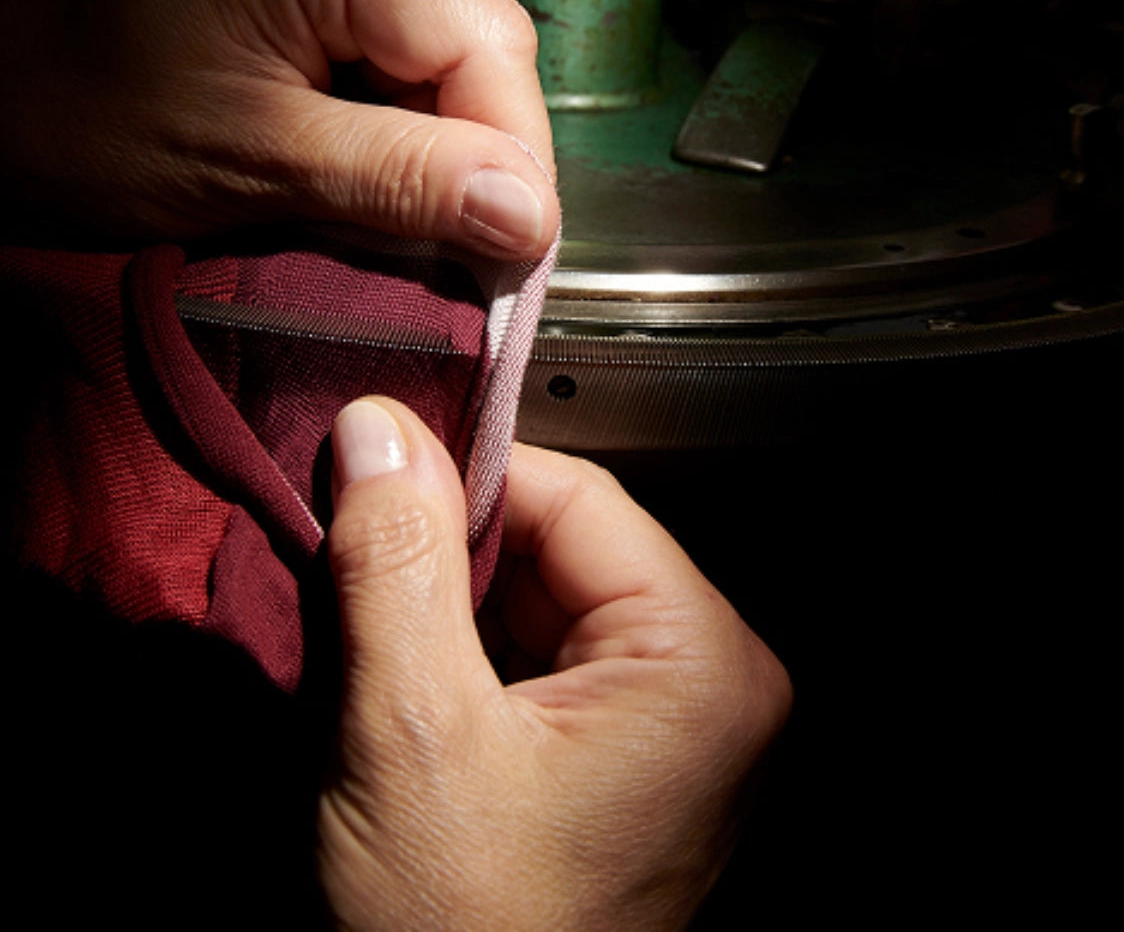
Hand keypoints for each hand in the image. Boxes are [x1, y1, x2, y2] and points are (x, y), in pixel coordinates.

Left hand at [0, 0, 556, 256]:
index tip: (515, 254)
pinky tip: (368, 172)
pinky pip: (396, 49)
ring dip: (436, 147)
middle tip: (464, 252)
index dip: (515, 157)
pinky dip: (397, 124)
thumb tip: (530, 216)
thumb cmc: (76, 116)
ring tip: (403, 219)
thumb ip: (405, 182)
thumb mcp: (258, 163)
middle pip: (471, 42)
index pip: (485, 41)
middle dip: (473, 156)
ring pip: (441, 54)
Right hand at [318, 398, 791, 930]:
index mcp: (702, 663)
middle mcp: (707, 684)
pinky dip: (461, 654)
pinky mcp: (618, 762)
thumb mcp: (411, 736)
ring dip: (445, 602)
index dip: (467, 475)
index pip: (580, 498)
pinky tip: (401, 678)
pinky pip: (537, 663)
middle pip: (561, 548)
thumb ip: (397, 565)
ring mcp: (666, 726)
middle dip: (448, 547)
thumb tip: (379, 428)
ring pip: (539, 602)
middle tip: (349, 553)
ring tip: (367, 627)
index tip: (371, 465)